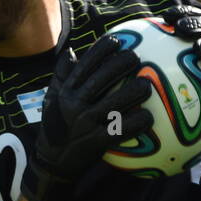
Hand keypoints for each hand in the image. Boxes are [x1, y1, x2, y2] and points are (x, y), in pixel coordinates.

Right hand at [21, 36, 153, 200]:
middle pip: (99, 80)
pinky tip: (148, 117)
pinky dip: (134, 124)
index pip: (83, 65)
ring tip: (147, 84)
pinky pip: (118, 131)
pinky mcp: (95, 142)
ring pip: (112, 104)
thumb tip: (71, 51)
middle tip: (137, 56)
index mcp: (66, 92)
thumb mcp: (52, 99)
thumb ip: (62, 76)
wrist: (52, 161)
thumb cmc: (56, 126)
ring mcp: (84, 124)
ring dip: (131, 92)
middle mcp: (74, 105)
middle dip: (119, 65)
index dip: (100, 50)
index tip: (117, 39)